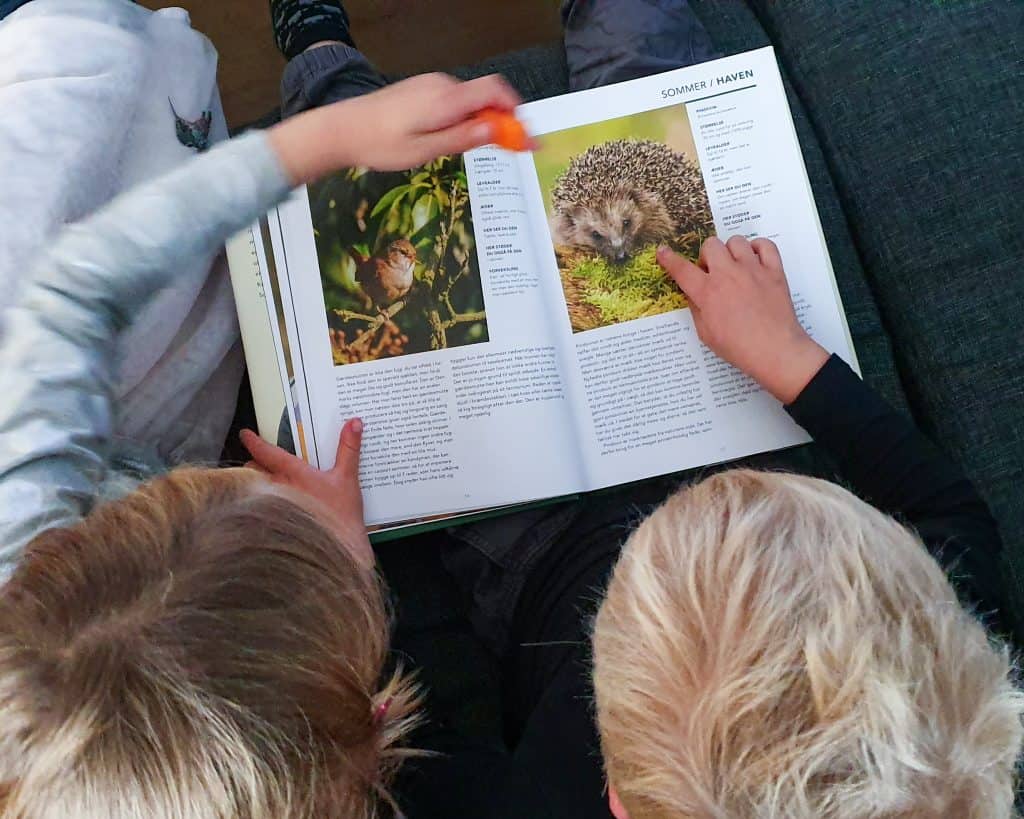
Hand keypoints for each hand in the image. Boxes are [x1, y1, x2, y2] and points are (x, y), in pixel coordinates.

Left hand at [239, 418, 372, 566]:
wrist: (339, 549)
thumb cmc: (342, 515)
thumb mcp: (348, 478)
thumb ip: (349, 449)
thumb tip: (354, 423)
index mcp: (293, 474)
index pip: (266, 452)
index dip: (253, 441)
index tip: (246, 434)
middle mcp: (276, 489)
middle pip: (251, 470)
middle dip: (254, 465)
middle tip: (261, 463)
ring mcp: (270, 509)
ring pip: (251, 490)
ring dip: (254, 485)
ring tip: (264, 485)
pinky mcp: (269, 525)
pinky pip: (255, 510)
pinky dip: (258, 506)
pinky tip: (268, 510)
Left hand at [269, 73, 524, 183]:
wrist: (342, 129)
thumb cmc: (380, 144)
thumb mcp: (424, 150)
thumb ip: (461, 139)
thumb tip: (495, 130)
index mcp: (446, 99)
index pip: (495, 92)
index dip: (517, 113)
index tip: (528, 138)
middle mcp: (442, 86)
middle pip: (486, 97)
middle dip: (502, 122)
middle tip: (509, 150)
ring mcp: (431, 85)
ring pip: (471, 101)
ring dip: (481, 121)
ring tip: (475, 149)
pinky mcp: (423, 90)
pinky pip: (456, 101)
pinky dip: (466, 117)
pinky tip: (453, 138)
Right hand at [657, 236, 828, 403]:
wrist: (775, 351)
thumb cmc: (739, 348)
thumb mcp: (706, 334)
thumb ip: (696, 309)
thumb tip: (692, 294)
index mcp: (708, 293)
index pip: (681, 269)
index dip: (668, 259)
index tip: (662, 251)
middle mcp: (728, 275)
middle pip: (710, 245)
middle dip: (707, 256)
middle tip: (712, 272)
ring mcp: (753, 270)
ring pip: (736, 241)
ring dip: (731, 251)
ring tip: (735, 267)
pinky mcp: (774, 271)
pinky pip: (765, 245)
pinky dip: (758, 248)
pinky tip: (755, 261)